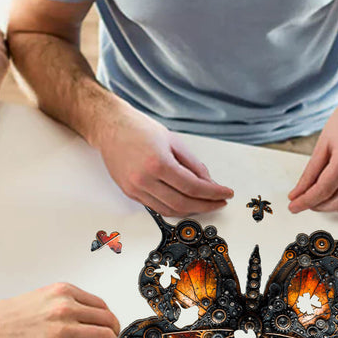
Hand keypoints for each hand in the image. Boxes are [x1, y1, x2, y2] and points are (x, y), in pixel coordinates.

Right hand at [0, 283, 120, 337]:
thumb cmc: (11, 314)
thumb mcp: (43, 296)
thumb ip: (65, 301)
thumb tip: (85, 313)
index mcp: (64, 292)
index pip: (100, 304)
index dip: (108, 316)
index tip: (108, 325)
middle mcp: (66, 307)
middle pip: (106, 318)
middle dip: (113, 330)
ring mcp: (62, 329)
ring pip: (103, 335)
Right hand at [92, 100, 232, 215]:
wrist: (110, 127)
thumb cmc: (140, 129)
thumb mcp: (174, 141)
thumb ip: (193, 164)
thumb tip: (209, 183)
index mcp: (158, 163)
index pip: (193, 187)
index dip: (213, 193)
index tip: (226, 194)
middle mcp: (144, 180)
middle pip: (183, 203)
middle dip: (206, 205)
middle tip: (219, 202)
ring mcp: (135, 188)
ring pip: (169, 210)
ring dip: (191, 210)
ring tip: (205, 203)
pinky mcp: (130, 192)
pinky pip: (156, 207)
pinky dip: (174, 207)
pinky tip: (185, 202)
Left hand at [287, 74, 337, 212]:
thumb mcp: (324, 141)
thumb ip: (311, 171)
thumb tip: (299, 191)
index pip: (324, 188)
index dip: (306, 201)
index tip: (294, 206)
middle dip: (318, 206)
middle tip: (304, 202)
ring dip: (334, 208)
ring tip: (320, 200)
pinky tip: (337, 195)